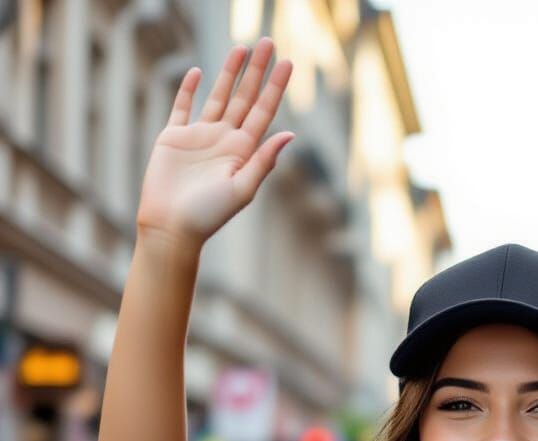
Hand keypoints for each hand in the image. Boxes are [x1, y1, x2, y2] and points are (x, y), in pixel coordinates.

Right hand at [136, 38, 293, 248]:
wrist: (172, 227)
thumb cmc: (209, 215)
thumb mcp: (242, 189)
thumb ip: (264, 161)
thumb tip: (289, 135)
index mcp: (243, 152)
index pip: (264, 111)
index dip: (276, 87)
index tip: (289, 63)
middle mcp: (224, 140)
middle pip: (245, 97)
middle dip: (256, 70)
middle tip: (268, 41)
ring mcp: (199, 137)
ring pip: (219, 96)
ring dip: (230, 72)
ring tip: (241, 47)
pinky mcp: (174, 138)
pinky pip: (183, 107)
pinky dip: (189, 89)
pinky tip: (199, 72)